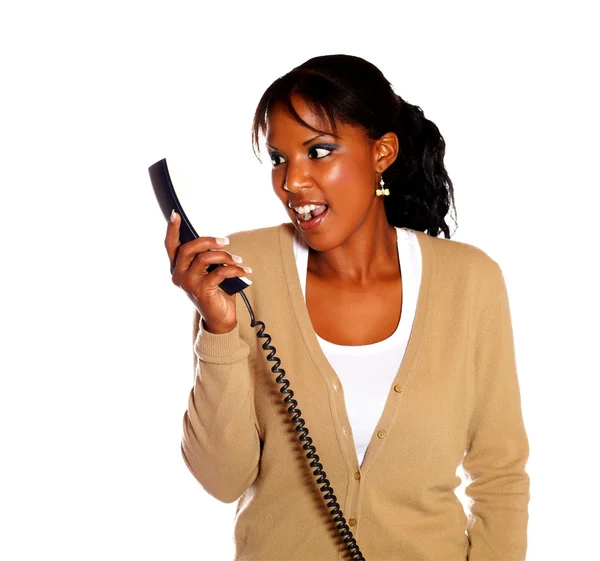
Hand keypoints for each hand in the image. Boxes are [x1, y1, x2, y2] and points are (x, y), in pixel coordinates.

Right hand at [165, 211, 250, 333]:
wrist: (220, 318)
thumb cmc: (215, 291)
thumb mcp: (208, 271)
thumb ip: (205, 257)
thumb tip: (215, 241)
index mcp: (177, 268)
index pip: (170, 246)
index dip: (172, 229)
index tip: (175, 214)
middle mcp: (178, 275)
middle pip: (189, 248)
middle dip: (209, 241)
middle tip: (225, 241)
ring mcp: (188, 284)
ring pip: (204, 258)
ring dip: (225, 256)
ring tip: (238, 259)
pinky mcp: (201, 291)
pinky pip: (219, 272)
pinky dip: (235, 269)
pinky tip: (245, 271)